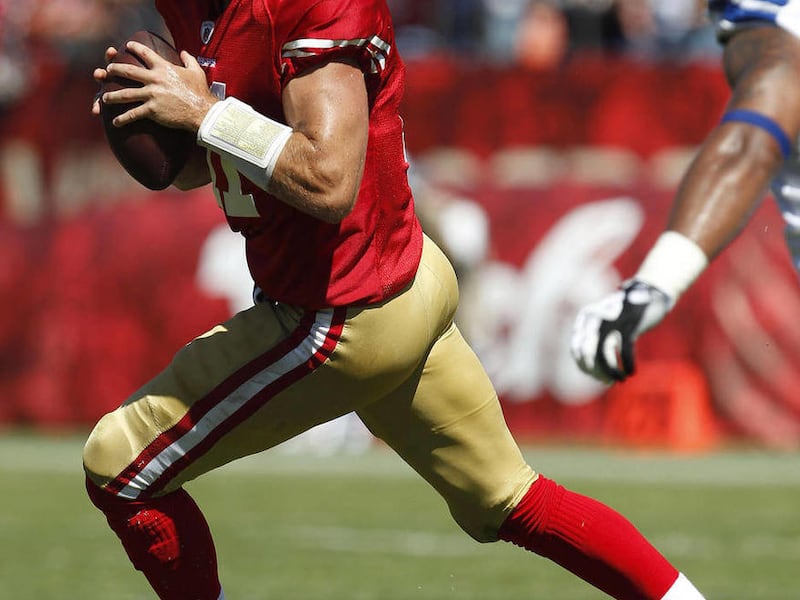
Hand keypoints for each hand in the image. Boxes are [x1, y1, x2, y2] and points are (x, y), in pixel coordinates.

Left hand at [96, 41, 216, 131]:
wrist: (201, 111)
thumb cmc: (200, 92)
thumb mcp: (196, 71)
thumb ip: (189, 60)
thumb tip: (184, 52)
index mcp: (163, 68)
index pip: (145, 53)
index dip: (134, 47)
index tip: (127, 45)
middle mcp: (154, 79)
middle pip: (128, 71)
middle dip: (115, 69)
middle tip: (107, 70)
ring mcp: (151, 95)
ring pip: (125, 94)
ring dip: (112, 96)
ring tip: (104, 98)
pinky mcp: (152, 110)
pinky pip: (133, 114)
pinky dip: (123, 119)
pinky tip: (115, 122)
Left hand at [570, 279, 671, 382]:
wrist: (649, 294)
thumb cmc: (625, 315)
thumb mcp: (606, 325)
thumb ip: (597, 344)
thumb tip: (598, 376)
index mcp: (585, 318)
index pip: (577, 349)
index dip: (585, 367)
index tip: (597, 377)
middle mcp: (594, 319)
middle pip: (588, 354)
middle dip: (596, 371)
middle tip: (607, 381)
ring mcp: (611, 322)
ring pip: (603, 355)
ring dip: (610, 372)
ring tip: (619, 379)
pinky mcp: (629, 325)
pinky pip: (624, 352)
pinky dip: (627, 366)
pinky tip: (631, 372)